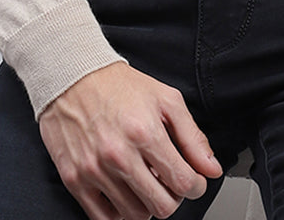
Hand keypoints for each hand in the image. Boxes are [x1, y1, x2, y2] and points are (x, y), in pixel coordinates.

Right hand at [38, 62, 222, 219]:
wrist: (72, 78)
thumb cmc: (119, 87)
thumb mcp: (165, 99)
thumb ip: (192, 136)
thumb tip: (211, 168)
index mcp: (145, 133)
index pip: (184, 182)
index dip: (196, 186)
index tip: (193, 181)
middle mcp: (119, 155)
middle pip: (162, 206)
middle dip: (174, 198)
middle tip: (169, 182)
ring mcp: (95, 171)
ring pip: (136, 216)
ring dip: (147, 204)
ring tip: (146, 182)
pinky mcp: (75, 180)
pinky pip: (104, 219)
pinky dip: (120, 213)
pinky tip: (125, 192)